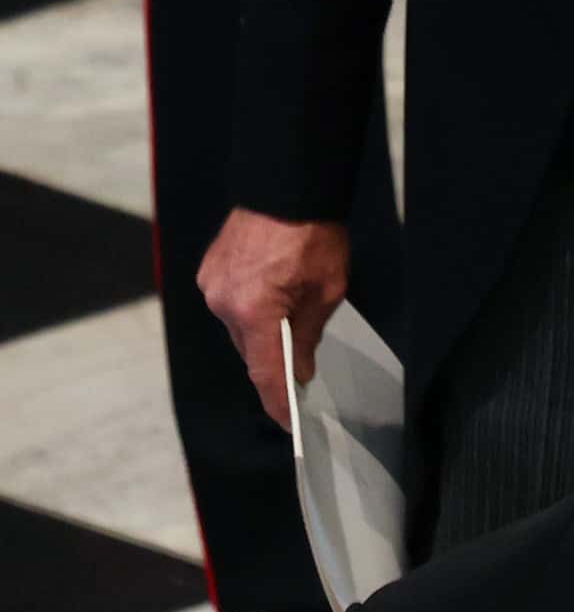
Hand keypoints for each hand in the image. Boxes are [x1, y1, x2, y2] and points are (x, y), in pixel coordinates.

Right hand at [197, 209, 353, 428]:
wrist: (287, 188)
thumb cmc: (315, 236)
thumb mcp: (327, 291)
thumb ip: (308, 335)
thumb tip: (299, 369)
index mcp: (255, 310)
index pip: (266, 371)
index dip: (278, 401)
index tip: (288, 423)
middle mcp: (223, 303)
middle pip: (249, 351)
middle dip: (274, 363)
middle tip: (301, 372)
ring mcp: (210, 287)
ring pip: (239, 330)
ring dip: (262, 335)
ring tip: (291, 328)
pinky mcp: (208, 273)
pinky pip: (230, 306)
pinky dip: (250, 313)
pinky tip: (272, 303)